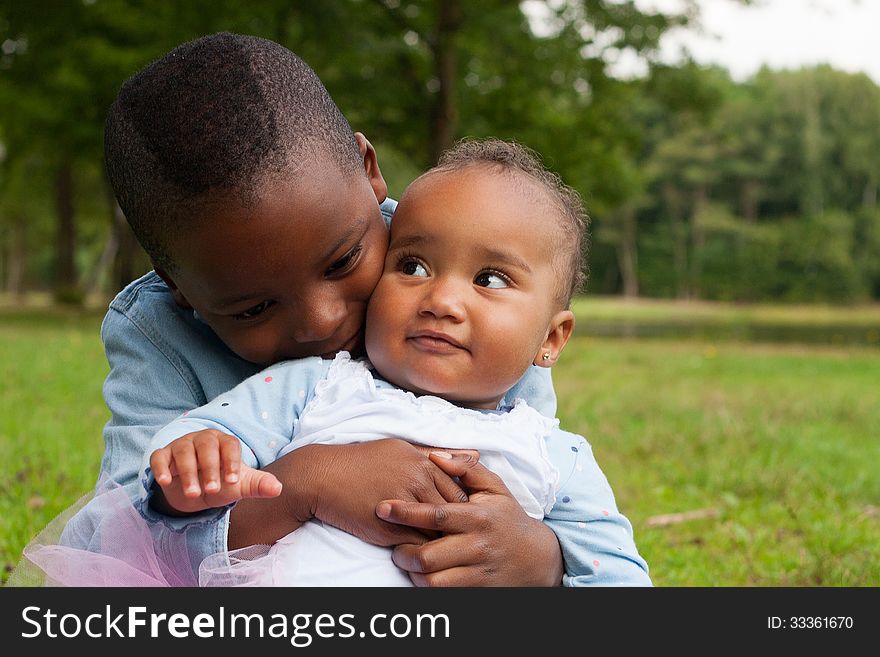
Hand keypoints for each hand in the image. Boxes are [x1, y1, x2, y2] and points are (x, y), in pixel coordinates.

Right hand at [150, 429, 281, 514]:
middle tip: (213, 491)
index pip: (230, 445)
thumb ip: (258, 485)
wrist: (194, 491)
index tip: (233, 482)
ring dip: (188, 472)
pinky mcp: (163, 455)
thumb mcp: (239, 485)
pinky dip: (161, 468)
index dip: (232, 462)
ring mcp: (181, 445)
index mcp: (224, 442)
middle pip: (207, 446)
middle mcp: (203, 439)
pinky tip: (166, 482)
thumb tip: (278, 488)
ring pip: (183, 451)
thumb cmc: (220, 482)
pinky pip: (159, 456)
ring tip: (194, 494)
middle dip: (210, 468)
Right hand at [228, 439, 468, 549]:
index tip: (464, 518)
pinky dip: (423, 549)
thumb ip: (440, 455)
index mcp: (423, 462)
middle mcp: (417, 481)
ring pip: (439, 530)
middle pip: (455, 511)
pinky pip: (418, 544)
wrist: (323, 477)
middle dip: (459, 525)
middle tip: (463, 537)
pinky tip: (424, 551)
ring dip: (443, 539)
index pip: (460, 491)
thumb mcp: (402, 449)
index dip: (464, 507)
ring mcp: (404, 505)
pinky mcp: (389, 528)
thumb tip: (476, 453)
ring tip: (448, 547)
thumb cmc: (364, 462)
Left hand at [376, 451, 563, 586]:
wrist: (537, 558)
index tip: (382, 507)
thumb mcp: (494, 487)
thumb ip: (465, 468)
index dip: (405, 512)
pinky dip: (426, 587)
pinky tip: (424, 575)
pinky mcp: (476, 591)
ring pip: (431, 580)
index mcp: (477, 517)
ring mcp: (477, 572)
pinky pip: (442, 594)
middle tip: (395, 547)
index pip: (435, 514)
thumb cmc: (507, 518)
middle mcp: (477, 546)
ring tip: (408, 562)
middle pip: (427, 555)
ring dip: (412, 573)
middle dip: (402, 552)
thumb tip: (435, 455)